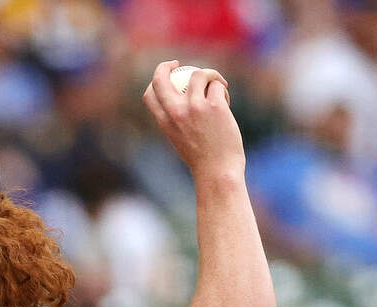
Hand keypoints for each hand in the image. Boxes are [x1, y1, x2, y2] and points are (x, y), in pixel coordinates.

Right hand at [142, 61, 244, 179]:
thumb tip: (178, 98)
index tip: (166, 76)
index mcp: (164, 122)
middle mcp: (176, 112)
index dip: (156, 80)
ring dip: (209, 76)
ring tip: (217, 88)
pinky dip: (222, 90)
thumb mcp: (179, 139)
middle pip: (162, 77)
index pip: (150, 94)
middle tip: (179, 64)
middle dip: (166, 65)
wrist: (217, 171)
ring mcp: (195, 107)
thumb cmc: (201, 158)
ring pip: (199, 74)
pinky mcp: (215, 106)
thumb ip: (176, 119)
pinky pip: (217, 86)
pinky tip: (226, 103)